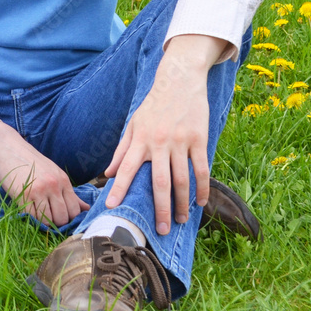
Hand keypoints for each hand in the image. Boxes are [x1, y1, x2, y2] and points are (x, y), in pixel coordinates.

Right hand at [0, 120, 87, 226]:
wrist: (7, 147)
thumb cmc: (30, 161)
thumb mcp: (53, 172)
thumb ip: (68, 192)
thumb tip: (86, 208)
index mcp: (63, 180)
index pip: (75, 210)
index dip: (69, 219)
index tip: (60, 219)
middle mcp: (53, 186)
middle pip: (62, 218)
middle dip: (56, 223)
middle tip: (47, 219)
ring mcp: (38, 190)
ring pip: (47, 220)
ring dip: (42, 222)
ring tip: (36, 214)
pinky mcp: (22, 195)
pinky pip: (31, 217)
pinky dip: (30, 218)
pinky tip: (27, 211)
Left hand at [104, 34, 226, 234]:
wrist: (179, 81)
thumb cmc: (153, 105)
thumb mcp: (133, 123)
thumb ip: (122, 149)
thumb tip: (108, 173)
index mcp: (140, 139)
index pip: (126, 168)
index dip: (118, 188)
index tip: (111, 206)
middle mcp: (159, 142)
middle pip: (160, 182)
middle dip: (159, 208)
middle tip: (159, 229)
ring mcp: (181, 142)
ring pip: (182, 180)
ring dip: (182, 203)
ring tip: (180, 221)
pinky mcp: (199, 139)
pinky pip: (202, 169)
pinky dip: (202, 189)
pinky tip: (200, 203)